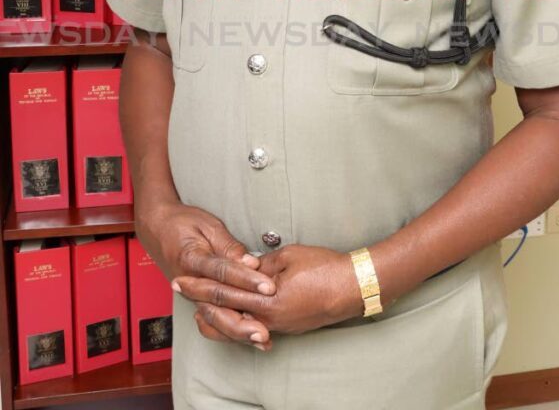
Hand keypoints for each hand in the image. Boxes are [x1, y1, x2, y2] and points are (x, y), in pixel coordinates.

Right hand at [135, 199, 276, 349]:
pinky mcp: (196, 301)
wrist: (157, 229)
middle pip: (217, 306)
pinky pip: (211, 321)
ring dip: (238, 333)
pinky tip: (247, 339)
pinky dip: (229, 333)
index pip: (222, 273)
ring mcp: (191, 295)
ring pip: (214, 319)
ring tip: (261, 340)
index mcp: (192, 259)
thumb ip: (228, 245)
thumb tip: (250, 262)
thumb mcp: (208, 225)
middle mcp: (189, 282)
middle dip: (243, 321)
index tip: (269, 287)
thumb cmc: (184, 223)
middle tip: (265, 331)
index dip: (246, 280)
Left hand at [174, 243, 363, 340]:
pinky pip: (252, 327)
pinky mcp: (286, 326)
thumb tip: (245, 267)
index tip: (181, 278)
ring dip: (216, 314)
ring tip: (198, 304)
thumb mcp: (288, 256)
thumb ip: (262, 265)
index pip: (223, 294)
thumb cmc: (324, 268)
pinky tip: (230, 314)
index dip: (199, 286)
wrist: (352, 288)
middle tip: (180, 288)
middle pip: (223, 316)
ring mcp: (277, 326)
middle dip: (199, 300)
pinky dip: (236, 321)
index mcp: (265, 302)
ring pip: (236, 326)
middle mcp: (267, 320)